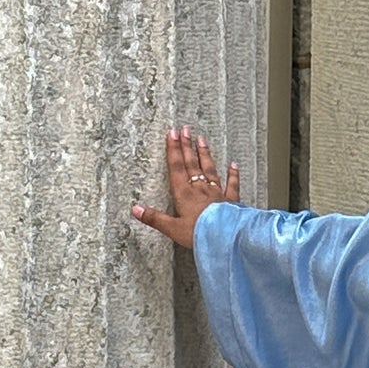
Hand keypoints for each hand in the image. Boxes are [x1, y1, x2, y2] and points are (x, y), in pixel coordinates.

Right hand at [131, 125, 241, 252]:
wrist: (225, 238)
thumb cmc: (198, 234)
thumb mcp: (172, 228)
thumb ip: (154, 218)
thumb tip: (135, 209)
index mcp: (184, 194)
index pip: (177, 167)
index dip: (173, 150)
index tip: (172, 133)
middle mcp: (200, 189)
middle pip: (192, 164)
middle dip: (187, 146)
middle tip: (185, 129)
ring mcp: (217, 193)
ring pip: (210, 170)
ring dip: (205, 154)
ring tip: (202, 139)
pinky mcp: (231, 201)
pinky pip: (232, 185)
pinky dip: (233, 175)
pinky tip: (234, 165)